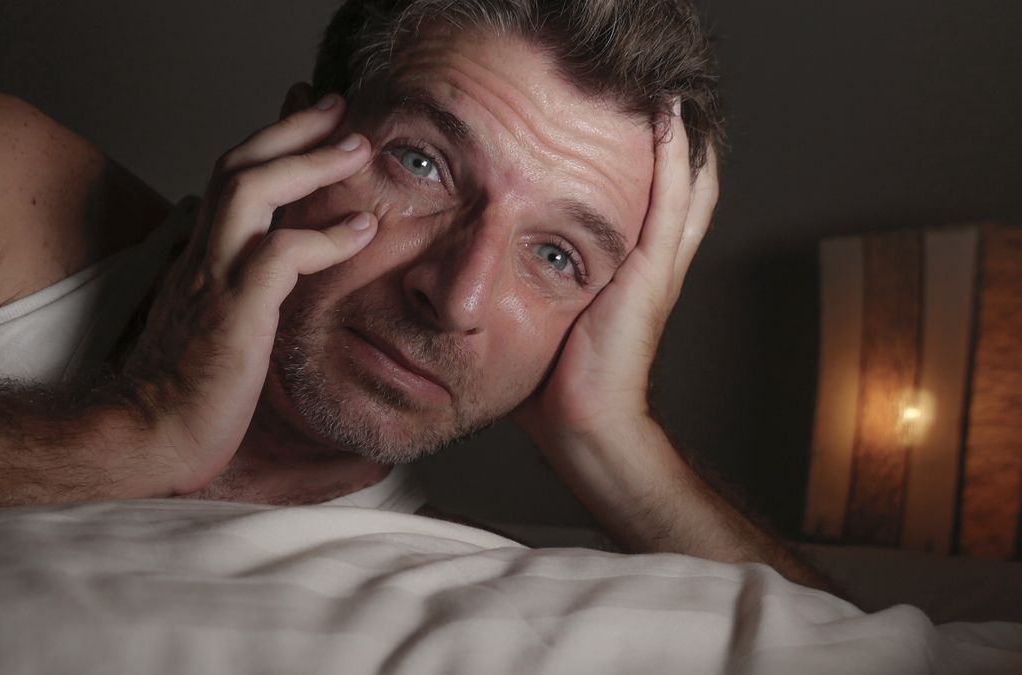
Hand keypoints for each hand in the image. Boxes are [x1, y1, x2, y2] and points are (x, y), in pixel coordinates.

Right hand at [123, 93, 375, 494]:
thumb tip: (267, 293)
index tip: (306, 122)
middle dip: (290, 128)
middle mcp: (202, 258)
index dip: (267, 145)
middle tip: (336, 108)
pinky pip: (281, 255)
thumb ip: (235, 299)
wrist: (146, 441)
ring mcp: (214, 281)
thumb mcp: (213, 333)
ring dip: (308, 162)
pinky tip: (361, 231)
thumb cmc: (181, 398)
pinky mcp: (234, 313)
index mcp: (199, 262)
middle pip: (238, 165)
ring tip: (357, 147)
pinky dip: (324, 237)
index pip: (229, 183)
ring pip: (252, 190)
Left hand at [515, 105, 718, 448]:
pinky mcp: (649, 273)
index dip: (655, 173)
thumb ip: (529, 296)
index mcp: (631, 278)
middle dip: (676, 149)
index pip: (653, 212)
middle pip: (683, 194)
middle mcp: (652, 267)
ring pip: (685, 189)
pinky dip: (673, 160)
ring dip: (679, 141)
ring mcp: (655, 268)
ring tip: (668, 99)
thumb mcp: (543, 324)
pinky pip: (669, 203)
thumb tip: (477, 287)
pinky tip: (668, 123)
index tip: (636, 135)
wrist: (584, 424)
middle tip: (664, 105)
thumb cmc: (557, 386)